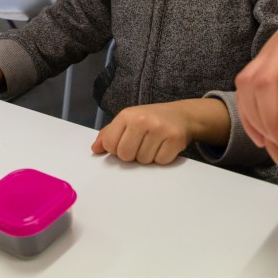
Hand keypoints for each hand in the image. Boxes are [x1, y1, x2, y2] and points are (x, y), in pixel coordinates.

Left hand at [91, 99, 228, 164]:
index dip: (116, 149)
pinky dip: (161, 158)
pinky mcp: (174, 139)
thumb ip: (109, 133)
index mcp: (127, 115)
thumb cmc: (151, 119)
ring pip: (143, 161)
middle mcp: (142, 120)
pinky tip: (164, 146)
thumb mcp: (128, 120)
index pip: (110, 144)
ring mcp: (159, 129)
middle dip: (132, 155)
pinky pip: (160, 162)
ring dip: (147, 157)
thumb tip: (95, 149)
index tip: (125, 143)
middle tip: (141, 144)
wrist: (182, 115)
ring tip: (154, 143)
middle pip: (126, 155)